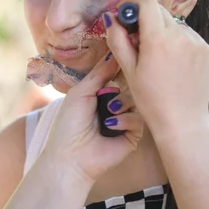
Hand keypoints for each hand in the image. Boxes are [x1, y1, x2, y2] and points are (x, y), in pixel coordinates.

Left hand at [40, 52, 143, 183]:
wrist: (71, 156)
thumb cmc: (69, 123)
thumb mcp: (81, 92)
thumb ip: (99, 73)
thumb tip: (113, 52)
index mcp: (99, 94)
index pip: (116, 75)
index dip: (121, 67)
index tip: (128, 54)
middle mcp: (113, 104)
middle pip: (130, 85)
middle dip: (122, 86)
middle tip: (113, 90)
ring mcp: (124, 119)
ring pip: (137, 100)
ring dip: (123, 103)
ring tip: (110, 111)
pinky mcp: (133, 135)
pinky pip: (139, 119)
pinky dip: (127, 119)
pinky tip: (112, 125)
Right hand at [104, 0, 208, 131]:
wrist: (183, 123)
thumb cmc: (151, 101)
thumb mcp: (128, 71)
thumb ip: (118, 40)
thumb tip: (110, 18)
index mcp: (158, 39)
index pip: (146, 2)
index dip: (132, 2)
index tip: (124, 12)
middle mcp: (181, 35)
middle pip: (159, 11)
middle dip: (145, 18)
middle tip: (135, 39)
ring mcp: (197, 42)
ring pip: (173, 23)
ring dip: (161, 30)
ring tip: (155, 56)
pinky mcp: (206, 49)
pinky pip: (187, 35)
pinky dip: (176, 40)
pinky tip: (171, 61)